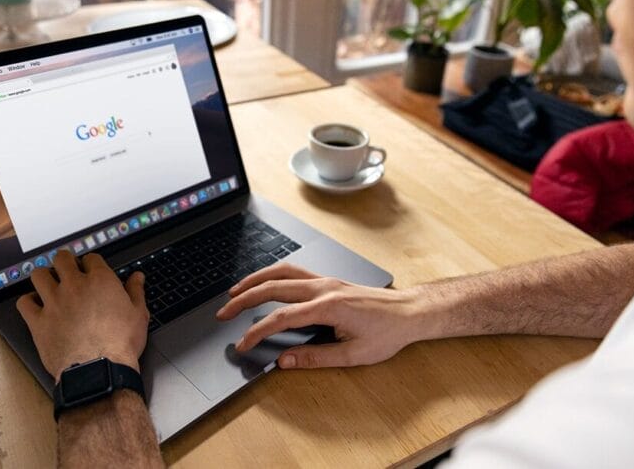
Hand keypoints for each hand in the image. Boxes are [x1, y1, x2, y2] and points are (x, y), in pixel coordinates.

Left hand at [16, 250, 148, 380]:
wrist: (100, 370)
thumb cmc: (121, 344)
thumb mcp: (138, 315)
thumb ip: (136, 291)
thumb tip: (137, 277)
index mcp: (100, 281)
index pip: (91, 258)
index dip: (91, 263)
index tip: (91, 271)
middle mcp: (74, 286)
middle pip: (62, 259)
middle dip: (65, 262)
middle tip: (68, 271)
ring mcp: (53, 302)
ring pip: (39, 274)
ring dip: (44, 276)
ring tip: (49, 284)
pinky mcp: (38, 322)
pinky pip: (24, 302)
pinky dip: (28, 301)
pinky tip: (35, 305)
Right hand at [216, 264, 421, 368]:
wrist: (409, 312)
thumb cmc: (388, 333)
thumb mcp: (354, 355)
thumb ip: (316, 358)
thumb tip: (285, 362)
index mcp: (328, 306)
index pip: (281, 317)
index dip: (257, 331)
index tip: (243, 344)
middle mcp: (324, 288)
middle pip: (273, 287)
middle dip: (244, 299)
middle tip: (224, 313)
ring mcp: (326, 281)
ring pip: (281, 272)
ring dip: (255, 280)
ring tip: (234, 293)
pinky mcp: (328, 280)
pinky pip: (293, 272)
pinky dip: (272, 275)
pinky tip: (264, 283)